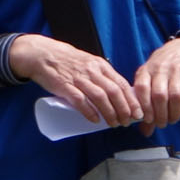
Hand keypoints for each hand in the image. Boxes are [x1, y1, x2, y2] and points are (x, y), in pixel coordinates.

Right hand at [9, 34, 138, 128]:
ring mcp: (78, 78)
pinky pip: (80, 100)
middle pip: (114, 92)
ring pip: (100, 97)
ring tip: (114, 124)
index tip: (137, 113)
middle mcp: (92, 71)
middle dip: (124, 109)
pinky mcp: (65, 86)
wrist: (42, 55)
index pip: (121, 84)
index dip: (131, 100)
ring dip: (110, 113)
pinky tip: (95, 120)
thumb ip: (101, 75)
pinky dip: (89, 111)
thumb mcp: (89, 62)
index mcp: (100, 65)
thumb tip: (116, 95)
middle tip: (127, 122)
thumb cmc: (67, 61)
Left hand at [131, 35, 179, 133]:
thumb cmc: (163, 69)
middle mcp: (161, 68)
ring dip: (175, 112)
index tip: (146, 120)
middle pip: (159, 95)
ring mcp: (177, 68)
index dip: (144, 107)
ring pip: (175, 94)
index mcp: (146, 71)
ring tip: (173, 119)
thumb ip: (147, 104)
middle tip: (162, 124)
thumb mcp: (150, 80)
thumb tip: (145, 131)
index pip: (141, 89)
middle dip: (160, 114)